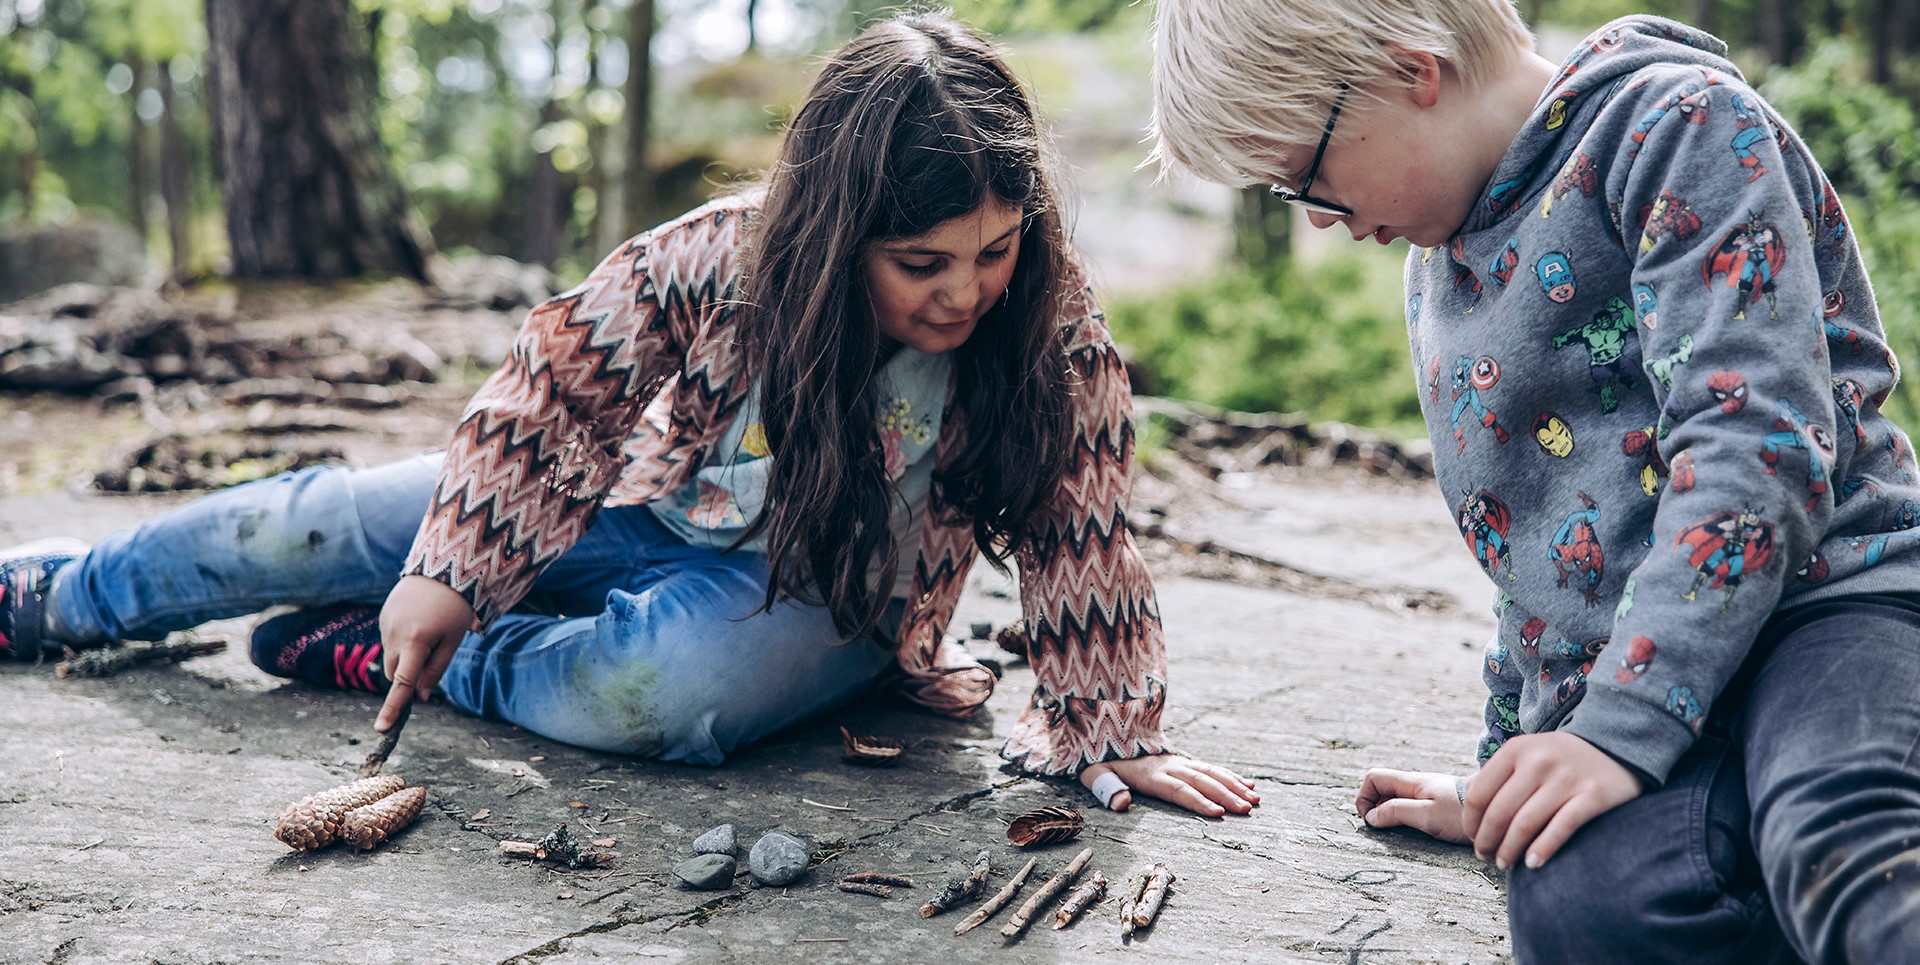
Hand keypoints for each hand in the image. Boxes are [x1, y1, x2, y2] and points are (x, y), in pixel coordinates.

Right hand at [376, 575, 477, 731]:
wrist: (442, 568)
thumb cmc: (455, 607)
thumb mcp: (453, 640)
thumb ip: (436, 670)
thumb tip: (421, 698)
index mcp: (416, 643)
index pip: (402, 684)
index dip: (393, 708)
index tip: (382, 728)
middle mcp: (395, 635)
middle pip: (395, 673)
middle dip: (407, 678)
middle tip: (430, 661)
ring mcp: (385, 625)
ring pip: (391, 658)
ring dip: (405, 659)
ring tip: (428, 634)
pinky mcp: (383, 616)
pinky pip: (390, 640)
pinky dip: (401, 642)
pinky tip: (418, 624)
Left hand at [1078, 754, 1258, 816]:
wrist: (1107, 728)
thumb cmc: (1099, 758)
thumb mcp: (1094, 772)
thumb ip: (1106, 788)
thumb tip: (1122, 804)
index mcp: (1149, 774)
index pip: (1177, 789)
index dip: (1197, 801)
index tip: (1218, 813)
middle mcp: (1169, 767)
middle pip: (1201, 781)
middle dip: (1226, 795)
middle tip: (1248, 809)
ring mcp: (1178, 762)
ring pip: (1211, 772)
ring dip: (1235, 785)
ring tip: (1255, 800)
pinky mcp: (1183, 761)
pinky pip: (1210, 768)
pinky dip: (1231, 776)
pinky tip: (1249, 784)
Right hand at [1354, 768, 1471, 843]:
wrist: (1497, 810)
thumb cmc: (1461, 813)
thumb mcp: (1425, 815)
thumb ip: (1396, 812)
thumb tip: (1371, 817)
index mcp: (1411, 782)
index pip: (1373, 778)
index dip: (1364, 797)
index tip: (1370, 819)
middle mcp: (1416, 784)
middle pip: (1382, 789)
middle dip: (1375, 808)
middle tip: (1383, 828)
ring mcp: (1427, 794)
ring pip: (1396, 799)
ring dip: (1390, 814)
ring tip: (1400, 831)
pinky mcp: (1437, 804)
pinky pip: (1411, 807)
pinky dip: (1406, 818)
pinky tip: (1418, 831)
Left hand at [1462, 732, 1641, 870]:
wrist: (1616, 746)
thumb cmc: (1561, 758)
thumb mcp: (1528, 753)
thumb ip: (1500, 774)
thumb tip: (1470, 803)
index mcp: (1516, 750)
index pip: (1480, 794)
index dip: (1471, 822)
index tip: (1473, 838)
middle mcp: (1539, 761)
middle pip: (1499, 812)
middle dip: (1487, 841)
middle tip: (1486, 857)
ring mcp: (1567, 778)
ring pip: (1526, 824)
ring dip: (1510, 850)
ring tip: (1505, 864)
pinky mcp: (1594, 795)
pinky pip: (1561, 827)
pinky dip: (1543, 848)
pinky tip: (1532, 863)